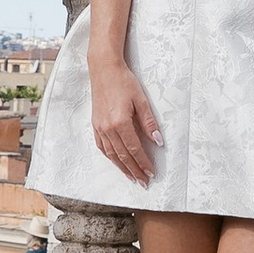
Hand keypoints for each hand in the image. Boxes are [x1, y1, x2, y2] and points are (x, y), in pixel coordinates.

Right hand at [89, 56, 163, 187]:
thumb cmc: (124, 82)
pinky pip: (102, 146)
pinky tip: (116, 162)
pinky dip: (110, 157)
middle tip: (144, 182)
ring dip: (122, 168)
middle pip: (123, 156)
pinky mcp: (95, 124)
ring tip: (132, 177)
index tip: (152, 172)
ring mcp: (100, 127)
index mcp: (120, 122)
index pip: (134, 149)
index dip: (144, 163)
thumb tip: (158, 141)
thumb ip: (149, 122)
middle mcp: (108, 128)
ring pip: (112, 154)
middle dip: (134, 171)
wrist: (104, 69)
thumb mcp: (141, 100)